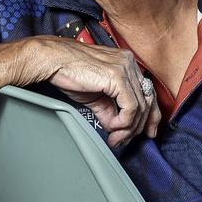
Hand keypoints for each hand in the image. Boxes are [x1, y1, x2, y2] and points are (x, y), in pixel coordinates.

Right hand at [19, 36, 161, 147]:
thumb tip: (116, 128)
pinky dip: (123, 122)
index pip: (147, 92)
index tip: (145, 132)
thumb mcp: (95, 94)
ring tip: (114, 137)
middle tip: (123, 140)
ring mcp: (125, 67)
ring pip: (140, 107)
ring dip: (128, 128)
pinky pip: (130, 107)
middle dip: (138, 126)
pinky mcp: (118, 76)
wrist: (53, 60)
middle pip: (147, 101)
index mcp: (126, 63)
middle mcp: (129, 62)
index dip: (149, 116)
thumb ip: (109, 109)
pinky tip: (111, 127)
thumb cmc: (68, 71)